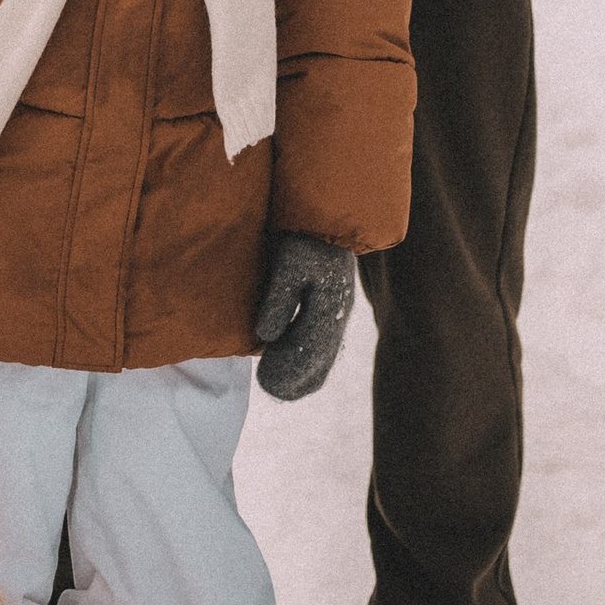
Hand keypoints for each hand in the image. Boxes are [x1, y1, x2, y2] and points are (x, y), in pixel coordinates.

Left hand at [252, 235, 356, 400]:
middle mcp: (338, 315)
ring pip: (325, 358)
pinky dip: (311, 365)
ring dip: (304, 375)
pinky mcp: (332, 309)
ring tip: (277, 386)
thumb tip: (266, 335)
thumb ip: (279, 298)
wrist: (326, 218)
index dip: (289, 371)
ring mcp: (337, 313)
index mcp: (329, 306)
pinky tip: (293, 370)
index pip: (311, 351)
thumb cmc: (305, 237)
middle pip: (321, 360)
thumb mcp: (289, 263)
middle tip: (269, 387)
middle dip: (296, 379)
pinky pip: (325, 348)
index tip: (266, 381)